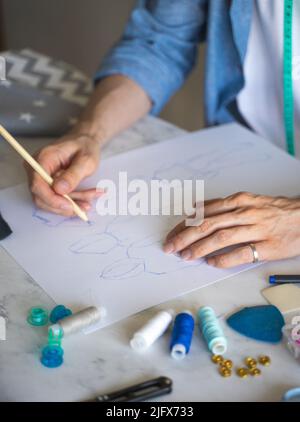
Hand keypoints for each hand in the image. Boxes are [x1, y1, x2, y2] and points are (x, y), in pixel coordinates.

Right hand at [26, 133, 102, 215]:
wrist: (83, 143)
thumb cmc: (84, 147)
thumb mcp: (85, 160)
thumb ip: (73, 175)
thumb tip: (59, 190)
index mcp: (43, 158)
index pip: (37, 184)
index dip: (52, 199)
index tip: (70, 206)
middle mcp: (36, 169)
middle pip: (41, 197)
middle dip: (64, 205)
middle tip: (85, 206)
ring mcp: (39, 178)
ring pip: (50, 202)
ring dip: (71, 204)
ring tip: (89, 201)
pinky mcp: (46, 185)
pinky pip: (56, 200)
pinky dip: (72, 202)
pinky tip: (85, 199)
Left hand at [163, 192, 299, 267]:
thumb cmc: (275, 210)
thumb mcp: (249, 201)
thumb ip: (224, 207)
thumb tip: (198, 211)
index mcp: (238, 201)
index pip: (204, 212)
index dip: (184, 224)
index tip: (172, 234)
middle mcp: (244, 212)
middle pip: (208, 224)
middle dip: (185, 236)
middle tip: (171, 246)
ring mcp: (256, 229)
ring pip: (221, 237)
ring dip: (200, 247)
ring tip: (185, 256)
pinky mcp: (267, 246)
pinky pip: (241, 253)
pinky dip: (224, 259)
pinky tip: (211, 263)